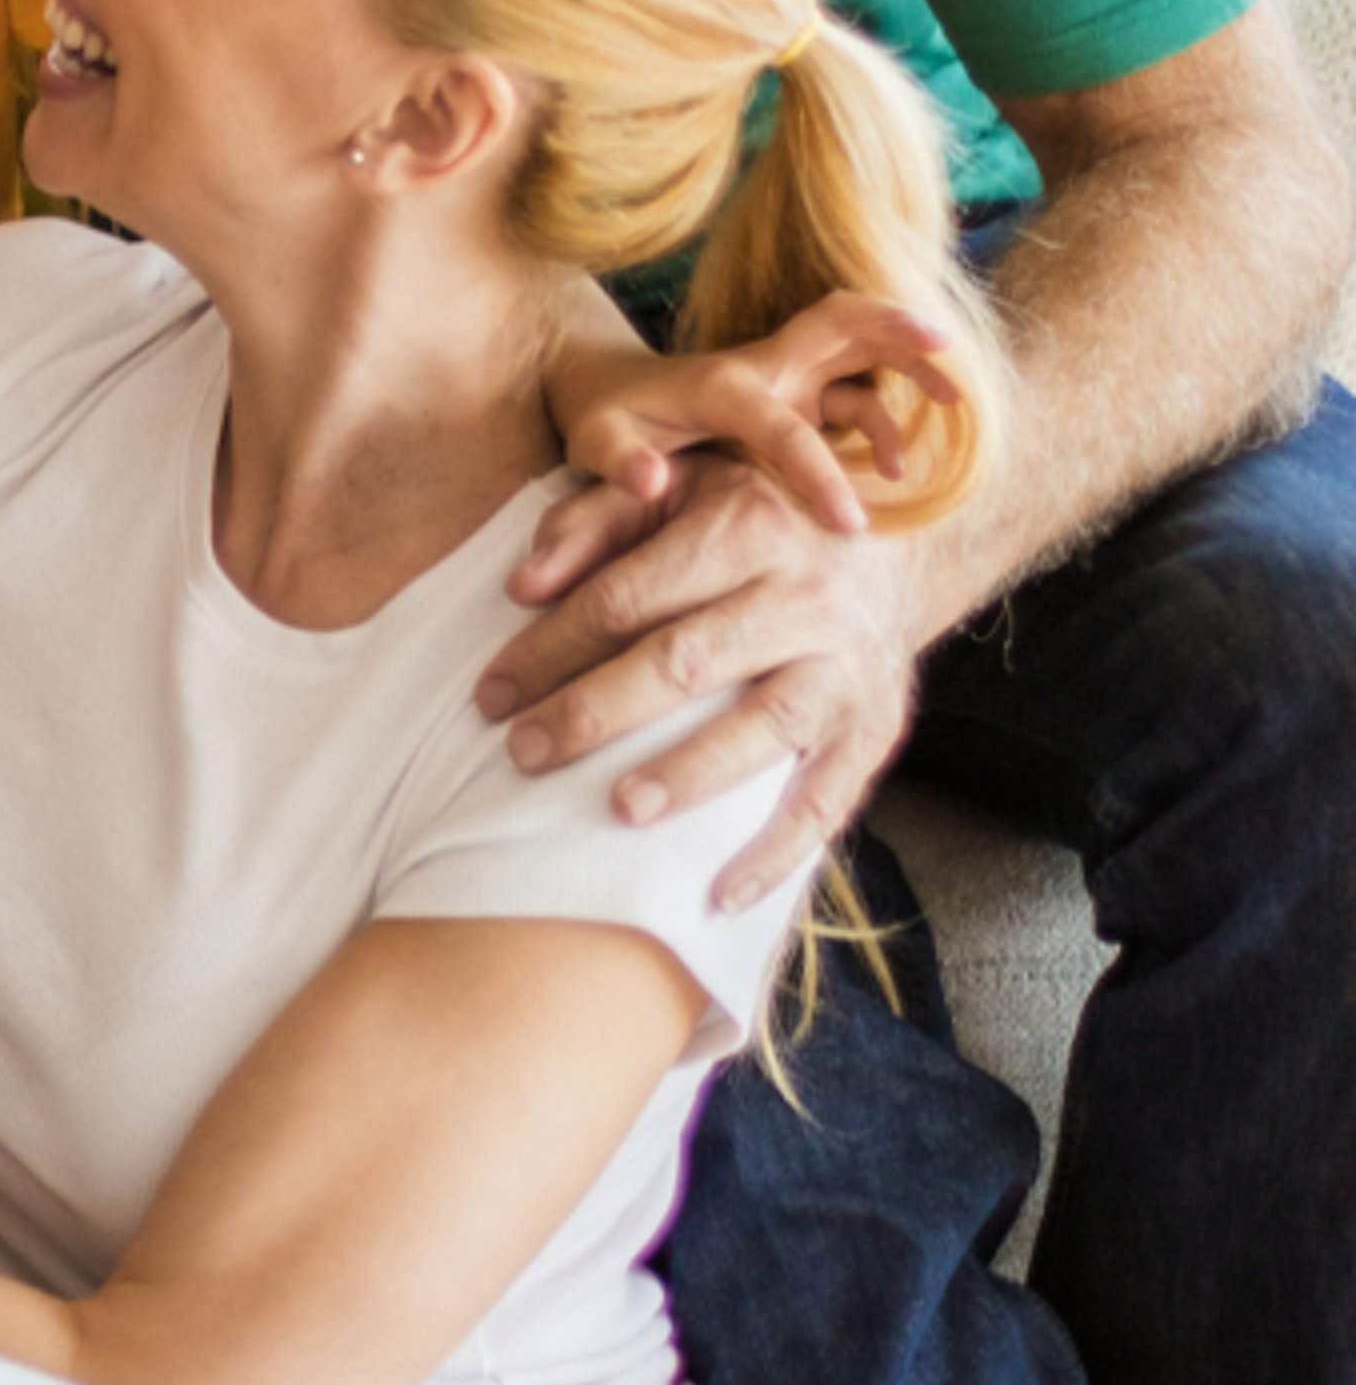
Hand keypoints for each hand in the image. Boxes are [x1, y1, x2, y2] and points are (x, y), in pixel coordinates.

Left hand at [481, 464, 924, 909]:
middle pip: (685, 661)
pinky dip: (776, 854)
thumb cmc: (753, 522)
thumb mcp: (680, 489)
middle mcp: (803, 596)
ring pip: (761, 727)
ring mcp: (845, 667)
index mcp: (745, 529)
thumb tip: (520, 585)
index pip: (627, 599)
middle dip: (595, 712)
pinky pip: (827, 800)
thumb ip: (593, 520)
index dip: (550, 647)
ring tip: (621, 808)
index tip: (491, 694)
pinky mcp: (875, 728)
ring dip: (689, 774)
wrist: (894, 549)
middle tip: (524, 753)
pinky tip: (719, 895)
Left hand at [550, 293, 962, 541]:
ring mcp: (782, 373)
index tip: (851, 525)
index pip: (784, 428)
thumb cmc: (604, 419)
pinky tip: (895, 463)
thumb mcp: (597, 442)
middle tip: (949, 352)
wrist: (606, 388)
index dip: (817, 474)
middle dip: (894, 330)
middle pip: (840, 323)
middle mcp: (763, 366)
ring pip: (857, 345)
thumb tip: (651, 483)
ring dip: (906, 361)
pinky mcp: (793, 389)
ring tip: (956, 399)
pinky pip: (850, 387)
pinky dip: (882, 410)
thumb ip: (621, 461)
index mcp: (724, 386)